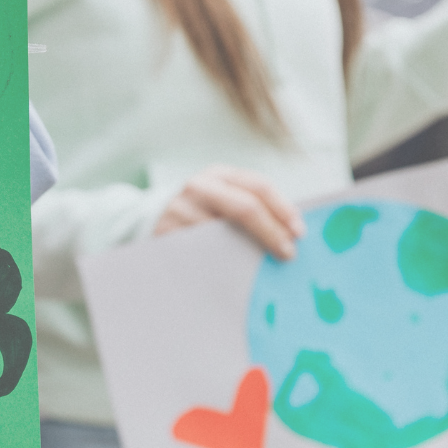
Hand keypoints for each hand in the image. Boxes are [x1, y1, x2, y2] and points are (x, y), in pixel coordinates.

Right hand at [153, 166, 305, 260]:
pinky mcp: (168, 232)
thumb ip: (247, 207)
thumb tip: (289, 230)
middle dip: (271, 231)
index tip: (299, 232)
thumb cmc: (198, 210)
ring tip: (264, 266)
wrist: (148, 216)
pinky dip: (224, 262)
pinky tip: (236, 272)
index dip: (282, 209)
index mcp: (220, 175)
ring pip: (225, 232)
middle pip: (245, 206)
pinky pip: (203, 250)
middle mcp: (201, 187)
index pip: (258, 187)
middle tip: (288, 253)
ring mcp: (182, 208)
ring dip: (249, 251)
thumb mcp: (221, 198)